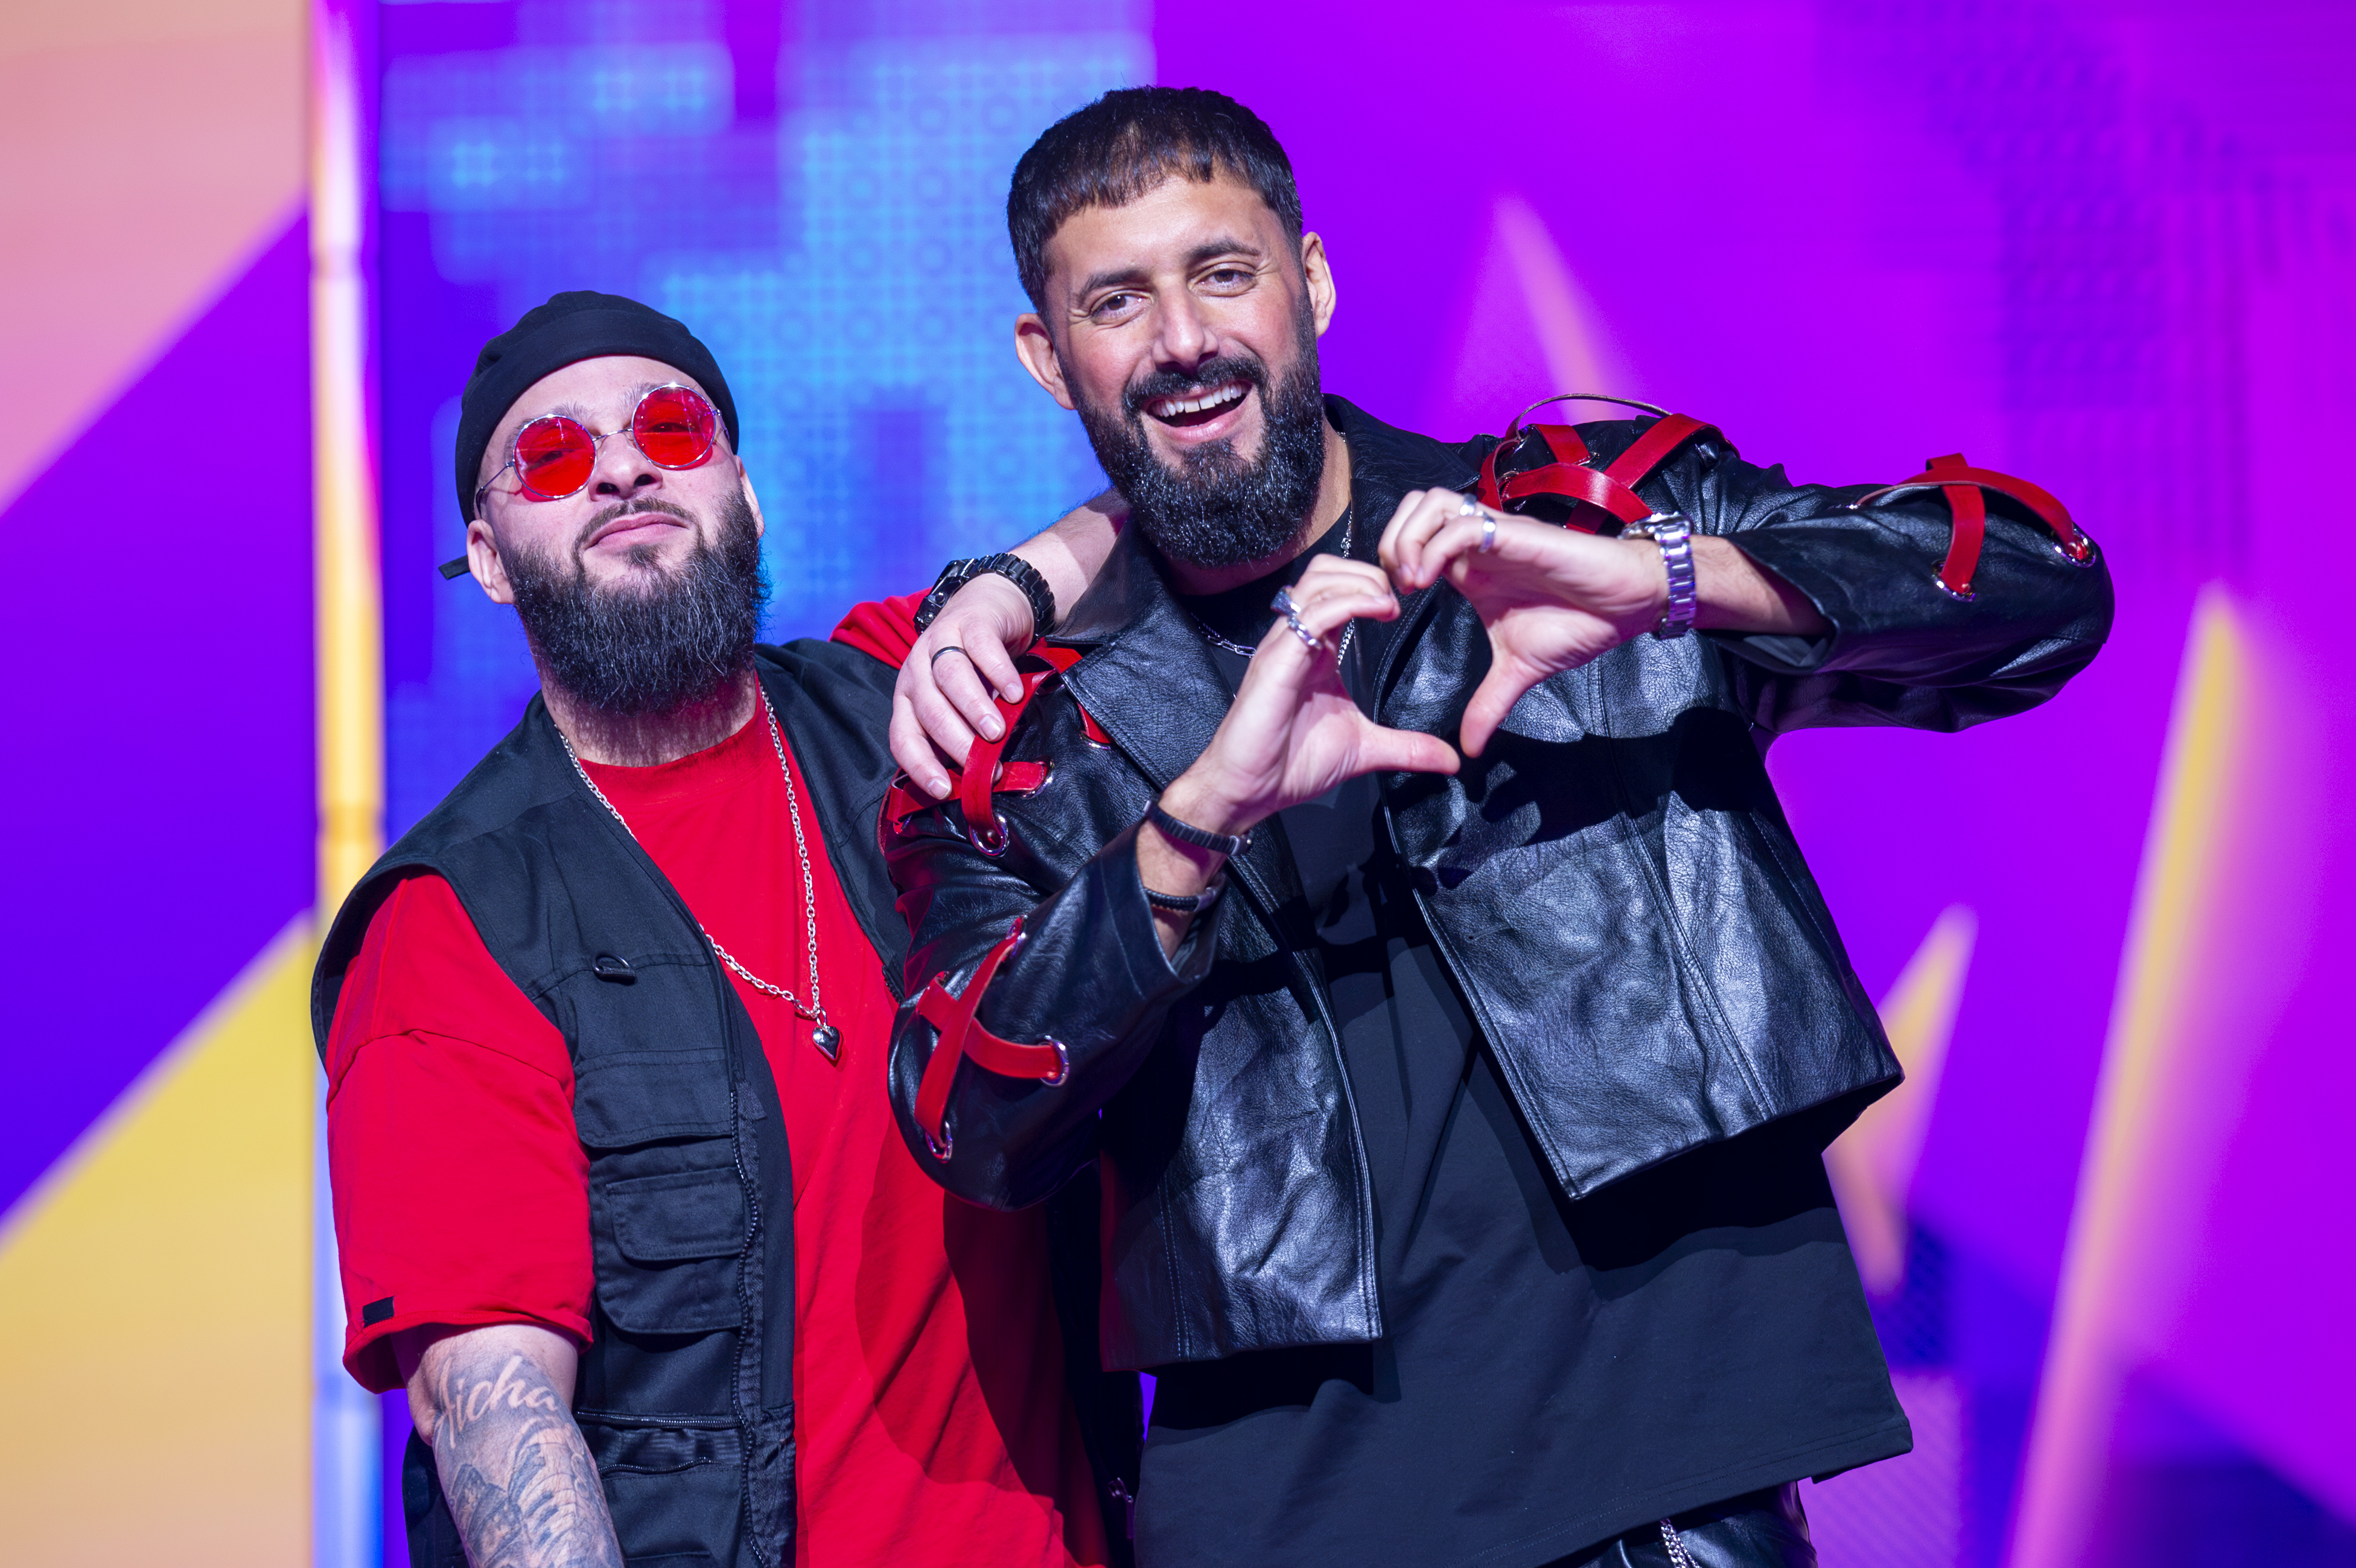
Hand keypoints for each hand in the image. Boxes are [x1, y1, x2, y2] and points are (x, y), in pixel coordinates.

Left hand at [891, 574, 1037, 797]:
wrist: (989, 608)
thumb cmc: (975, 668)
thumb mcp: (963, 704)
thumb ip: (966, 732)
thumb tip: (981, 776)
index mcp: (908, 698)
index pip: (903, 737)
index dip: (920, 765)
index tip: (944, 790)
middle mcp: (916, 670)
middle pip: (929, 709)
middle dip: (956, 741)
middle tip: (986, 764)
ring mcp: (939, 641)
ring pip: (950, 677)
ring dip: (973, 708)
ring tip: (997, 731)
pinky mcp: (970, 621)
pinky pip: (981, 647)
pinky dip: (998, 672)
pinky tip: (1015, 693)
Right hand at [1160, 556, 1460, 840]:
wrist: (1250, 790)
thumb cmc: (1291, 764)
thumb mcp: (1364, 750)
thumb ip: (1407, 747)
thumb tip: (1450, 759)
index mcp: (1315, 651)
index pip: (1337, 589)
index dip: (1372, 584)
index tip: (1404, 606)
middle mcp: (1297, 640)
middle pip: (1325, 571)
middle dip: (1369, 573)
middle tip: (1401, 599)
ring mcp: (1284, 646)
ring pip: (1317, 581)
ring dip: (1360, 582)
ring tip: (1389, 605)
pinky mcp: (1277, 661)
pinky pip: (1313, 614)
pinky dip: (1348, 602)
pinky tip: (1376, 612)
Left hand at [1381, 488, 1666, 756]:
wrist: (1629, 606)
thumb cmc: (1580, 624)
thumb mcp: (1519, 670)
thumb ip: (1488, 705)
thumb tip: (1470, 749)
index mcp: (1470, 569)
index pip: (1412, 538)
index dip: (1389, 562)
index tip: (1389, 606)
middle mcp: (1478, 545)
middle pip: (1413, 509)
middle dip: (1389, 541)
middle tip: (1392, 588)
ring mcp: (1496, 535)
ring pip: (1431, 504)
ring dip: (1408, 538)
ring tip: (1409, 581)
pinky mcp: (1518, 535)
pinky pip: (1466, 524)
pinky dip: (1436, 547)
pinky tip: (1430, 580)